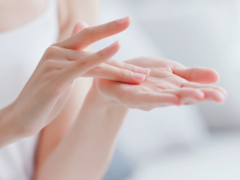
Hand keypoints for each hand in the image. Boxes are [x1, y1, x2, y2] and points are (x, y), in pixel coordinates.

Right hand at [1, 17, 148, 140]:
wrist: (22, 117)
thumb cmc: (46, 97)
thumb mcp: (63, 72)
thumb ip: (75, 54)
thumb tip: (82, 27)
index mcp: (60, 49)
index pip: (89, 35)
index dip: (109, 28)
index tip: (127, 21)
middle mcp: (56, 51)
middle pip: (95, 46)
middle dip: (122, 56)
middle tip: (145, 66)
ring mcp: (54, 63)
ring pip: (94, 62)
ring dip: (120, 70)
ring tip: (141, 76)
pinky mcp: (54, 79)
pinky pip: (82, 67)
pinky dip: (100, 59)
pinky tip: (116, 48)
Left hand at [94, 57, 226, 110]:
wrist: (113, 76)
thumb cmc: (142, 73)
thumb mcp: (169, 70)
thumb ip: (189, 74)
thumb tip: (216, 75)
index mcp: (172, 86)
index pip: (193, 88)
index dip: (208, 92)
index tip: (223, 94)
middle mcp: (162, 94)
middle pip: (182, 95)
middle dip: (200, 96)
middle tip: (218, 97)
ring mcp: (147, 97)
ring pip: (166, 98)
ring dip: (182, 97)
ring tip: (199, 96)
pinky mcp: (130, 97)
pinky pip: (145, 98)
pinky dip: (159, 99)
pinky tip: (172, 99)